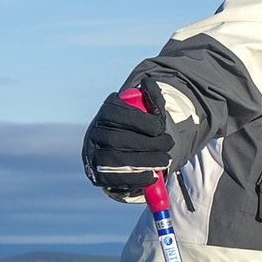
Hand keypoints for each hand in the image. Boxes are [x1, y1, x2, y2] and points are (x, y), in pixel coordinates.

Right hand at [81, 71, 185, 200]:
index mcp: (105, 113)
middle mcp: (95, 132)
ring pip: (113, 159)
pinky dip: (135, 178)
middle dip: (146, 143)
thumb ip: (151, 100)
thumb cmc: (140, 130)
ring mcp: (92, 154)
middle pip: (115, 138)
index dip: (139, 120)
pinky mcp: (96, 175)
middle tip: (169, 144)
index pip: (115, 113)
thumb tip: (147, 82)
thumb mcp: (148, 114)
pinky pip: (112, 178)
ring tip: (164, 161)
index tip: (160, 127)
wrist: (128, 154)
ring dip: (143, 161)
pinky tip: (152, 176)